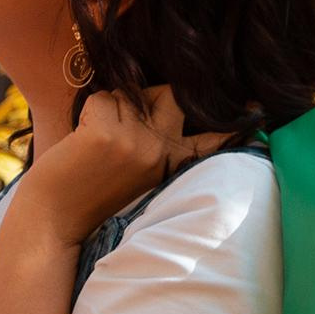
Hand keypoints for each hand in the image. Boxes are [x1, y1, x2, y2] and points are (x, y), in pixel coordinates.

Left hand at [20, 86, 229, 245]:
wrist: (54, 219)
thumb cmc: (90, 191)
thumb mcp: (137, 170)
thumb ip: (156, 139)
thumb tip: (167, 96)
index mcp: (172, 164)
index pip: (211, 140)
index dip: (235, 124)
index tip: (260, 109)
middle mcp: (161, 152)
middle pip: (170, 94)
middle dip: (145, 96)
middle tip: (120, 126)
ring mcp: (136, 144)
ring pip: (128, 95)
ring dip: (108, 109)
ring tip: (95, 144)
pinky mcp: (108, 135)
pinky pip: (102, 99)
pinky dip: (87, 113)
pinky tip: (81, 143)